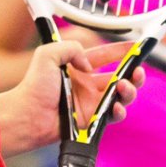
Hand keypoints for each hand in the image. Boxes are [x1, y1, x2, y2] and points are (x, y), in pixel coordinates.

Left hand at [0, 40, 144, 155]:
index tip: (136, 46)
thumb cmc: (34, 86)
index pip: (105, 56)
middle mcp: (87, 85)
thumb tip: (89, 65)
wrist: (28, 115)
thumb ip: (71, 48)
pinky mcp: (93, 120)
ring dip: (129, 90)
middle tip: (137, 71)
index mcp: (78, 68)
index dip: (120, 50)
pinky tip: (114, 106)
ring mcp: (91, 103)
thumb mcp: (48, 54)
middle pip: (120, 77)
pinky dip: (119, 110)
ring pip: (121, 96)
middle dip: (134, 73)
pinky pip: (113, 115)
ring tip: (123, 87)